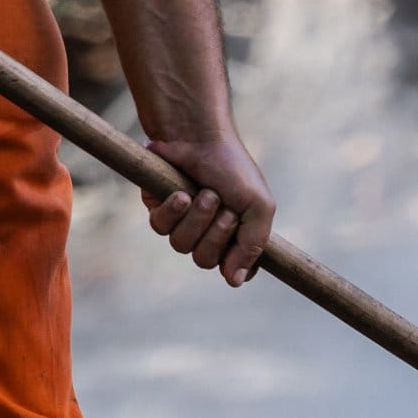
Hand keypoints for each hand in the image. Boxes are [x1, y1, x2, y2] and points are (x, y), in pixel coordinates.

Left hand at [142, 135, 275, 287]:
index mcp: (235, 237)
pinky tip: (182, 194)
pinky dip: (173, 211)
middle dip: (216, 233)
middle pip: (205, 261)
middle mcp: (208, 235)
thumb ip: (254, 246)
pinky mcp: (158, 210)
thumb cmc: (232, 168)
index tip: (239, 235)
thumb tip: (235, 282)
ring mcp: (182, 224)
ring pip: (181, 246)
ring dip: (197, 218)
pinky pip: (160, 228)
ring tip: (205, 193)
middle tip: (223, 206)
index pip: (234, 271)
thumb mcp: (258, 206)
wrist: (200, 134)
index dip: (235, 259)